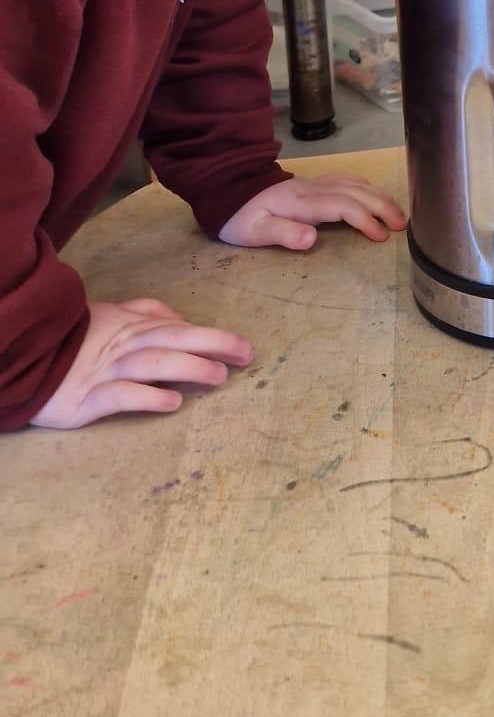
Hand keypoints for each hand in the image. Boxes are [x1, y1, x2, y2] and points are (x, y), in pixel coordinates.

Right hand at [31, 299, 252, 428]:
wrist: (25, 358)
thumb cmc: (75, 340)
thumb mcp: (111, 316)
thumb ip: (146, 313)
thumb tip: (181, 317)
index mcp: (130, 328)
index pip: (178, 329)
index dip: (212, 336)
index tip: (244, 346)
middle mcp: (122, 347)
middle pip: (172, 341)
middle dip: (211, 346)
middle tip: (245, 356)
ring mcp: (104, 372)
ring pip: (151, 365)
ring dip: (187, 368)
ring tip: (217, 376)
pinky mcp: (86, 400)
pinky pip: (120, 397)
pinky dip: (147, 398)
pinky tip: (172, 403)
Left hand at [218, 174, 406, 251]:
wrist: (228, 189)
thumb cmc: (240, 216)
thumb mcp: (253, 231)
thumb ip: (283, 233)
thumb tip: (312, 238)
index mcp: (302, 202)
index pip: (343, 206)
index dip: (365, 219)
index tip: (380, 237)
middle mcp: (314, 188)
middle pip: (356, 192)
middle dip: (383, 206)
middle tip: (402, 226)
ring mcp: (315, 182)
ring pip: (355, 184)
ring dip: (379, 197)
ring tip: (397, 214)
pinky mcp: (314, 182)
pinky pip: (348, 179)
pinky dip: (366, 187)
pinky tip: (374, 194)